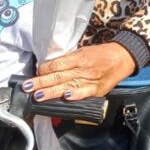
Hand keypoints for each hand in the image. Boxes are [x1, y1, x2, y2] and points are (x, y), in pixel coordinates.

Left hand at [23, 42, 137, 101]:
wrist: (123, 57)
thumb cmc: (100, 54)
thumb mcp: (83, 52)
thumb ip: (68, 61)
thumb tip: (49, 68)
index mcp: (78, 57)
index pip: (58, 63)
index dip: (45, 69)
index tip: (35, 73)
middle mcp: (83, 68)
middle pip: (59, 75)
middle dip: (41, 82)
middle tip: (27, 87)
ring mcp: (90, 79)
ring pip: (68, 86)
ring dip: (52, 92)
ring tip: (39, 95)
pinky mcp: (98, 89)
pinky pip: (86, 93)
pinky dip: (77, 95)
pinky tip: (67, 97)